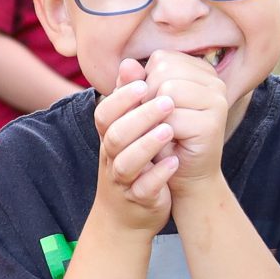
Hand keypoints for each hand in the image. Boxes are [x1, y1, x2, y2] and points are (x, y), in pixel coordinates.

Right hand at [90, 60, 178, 234]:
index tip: (145, 82)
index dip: (121, 98)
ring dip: (147, 145)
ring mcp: (122, 180)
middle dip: (139, 117)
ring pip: (126, 162)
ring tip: (170, 130)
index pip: (105, 114)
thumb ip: (129, 100)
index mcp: (108, 138)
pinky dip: (158, 175)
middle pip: (115, 135)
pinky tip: (175, 162)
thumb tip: (131, 63)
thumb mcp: (127, 130)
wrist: (128, 215)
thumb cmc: (133, 164)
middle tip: (167, 101)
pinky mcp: (138, 200)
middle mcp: (110, 158)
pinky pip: (144, 188)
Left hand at [144, 50, 231, 188]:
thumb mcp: (143, 106)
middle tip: (153, 120)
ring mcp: (217, 101)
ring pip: (168, 90)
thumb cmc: (161, 136)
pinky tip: (169, 141)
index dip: (145, 81)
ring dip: (153, 114)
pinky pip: (173, 116)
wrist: (182, 175)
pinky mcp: (213, 123)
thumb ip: (134, 84)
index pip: (161, 59)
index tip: (149, 103)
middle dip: (147, 96)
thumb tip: (126, 63)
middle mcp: (214, 81)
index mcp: (199, 71)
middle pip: (164, 70)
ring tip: (160, 129)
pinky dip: (161, 131)